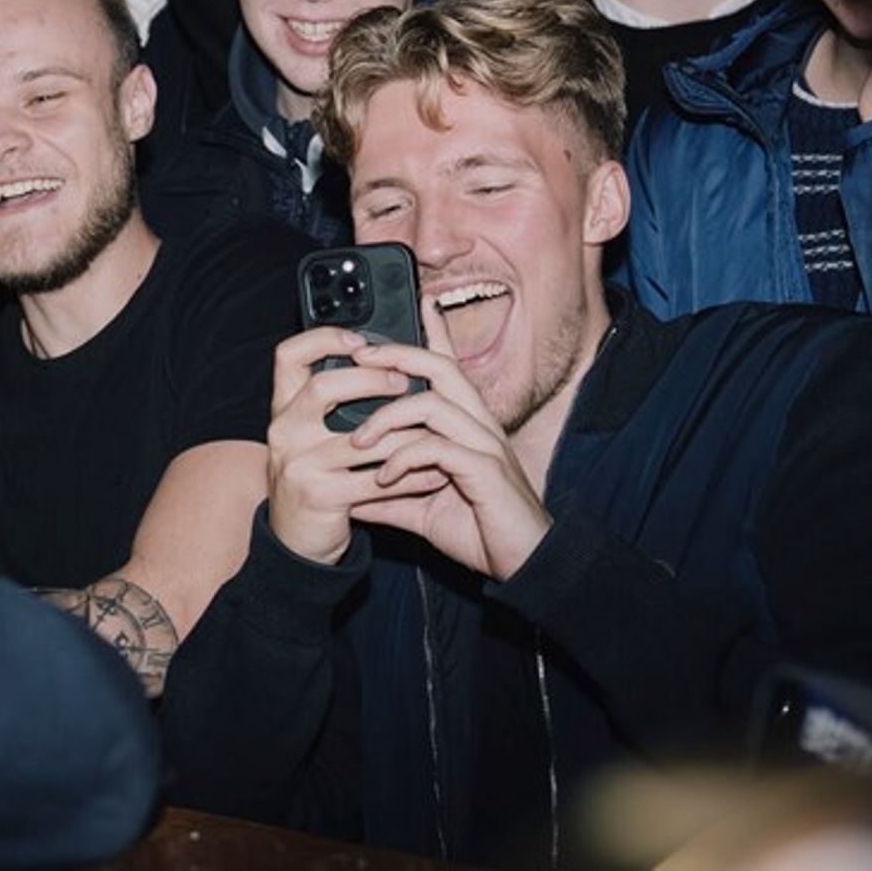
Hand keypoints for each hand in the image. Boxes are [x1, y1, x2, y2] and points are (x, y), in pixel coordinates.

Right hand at [263, 325, 431, 565]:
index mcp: (284, 408)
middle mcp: (284, 431)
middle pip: (324, 387)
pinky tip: (433, 473)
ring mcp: (299, 464)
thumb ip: (335, 396)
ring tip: (434, 429)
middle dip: (371, 379)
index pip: (289, 356)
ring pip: (361, 438)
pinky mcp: (321, 496)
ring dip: (404, 434)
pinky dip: (410, 476)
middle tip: (404, 383)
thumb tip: (380, 348)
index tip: (359, 339)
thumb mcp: (312, 434)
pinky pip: (375, 479)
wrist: (296, 541)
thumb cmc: (315, 478)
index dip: (323, 339)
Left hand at [342, 340, 553, 581]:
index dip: (436, 332)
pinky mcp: (485, 471)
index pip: (450, 368)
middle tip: (359, 358)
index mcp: (467, 426)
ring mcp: (485, 446)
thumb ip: (389, 497)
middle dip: (398, 356)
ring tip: (358, 443)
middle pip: (442, 368)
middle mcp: (479, 426)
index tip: (416, 305)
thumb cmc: (480, 532)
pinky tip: (383, 479)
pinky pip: (437, 449)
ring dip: (387, 418)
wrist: (522, 566)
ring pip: (433, 405)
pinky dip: (403, 459)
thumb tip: (349, 496)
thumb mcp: (422, 511)